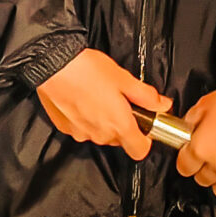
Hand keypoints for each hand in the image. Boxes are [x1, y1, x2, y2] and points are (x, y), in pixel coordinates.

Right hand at [34, 49, 170, 159]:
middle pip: (119, 140)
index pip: (140, 151)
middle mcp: (100, 134)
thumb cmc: (87, 69)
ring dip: (102, 121)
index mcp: (119, 125)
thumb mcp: (124, 78)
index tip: (144, 126)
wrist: (53, 65)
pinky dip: (85, 119)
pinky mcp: (65, 128)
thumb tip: (163, 104)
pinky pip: (82, 129)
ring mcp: (81, 133)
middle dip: (122, 124)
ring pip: (99, 134)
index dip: (145, 140)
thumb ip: (146, 96)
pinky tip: (82, 99)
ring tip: (98, 97)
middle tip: (119, 101)